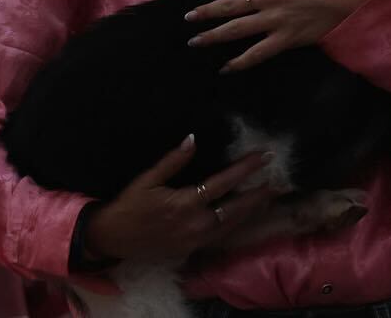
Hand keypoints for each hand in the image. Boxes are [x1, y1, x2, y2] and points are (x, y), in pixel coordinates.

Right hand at [84, 135, 279, 261]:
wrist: (111, 239)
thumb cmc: (129, 205)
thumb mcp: (147, 179)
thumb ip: (173, 161)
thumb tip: (193, 139)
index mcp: (185, 203)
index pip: (224, 182)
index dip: (246, 168)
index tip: (265, 156)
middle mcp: (195, 224)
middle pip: (236, 208)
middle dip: (259, 194)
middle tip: (279, 182)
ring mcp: (195, 240)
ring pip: (232, 225)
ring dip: (252, 211)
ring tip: (269, 198)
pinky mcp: (191, 250)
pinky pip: (220, 237)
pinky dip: (236, 225)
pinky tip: (245, 217)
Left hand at [184, 0, 382, 70]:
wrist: (353, 0)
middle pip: (229, 5)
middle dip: (205, 12)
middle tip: (188, 19)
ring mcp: (276, 18)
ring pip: (236, 28)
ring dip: (212, 36)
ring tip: (195, 41)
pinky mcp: (286, 38)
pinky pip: (257, 53)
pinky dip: (240, 62)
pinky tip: (225, 67)